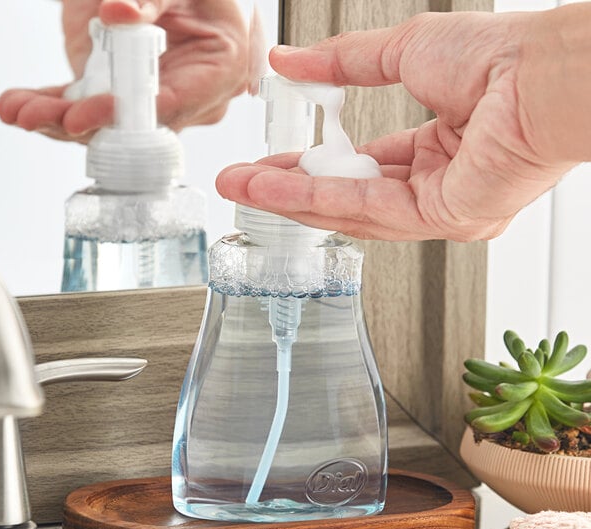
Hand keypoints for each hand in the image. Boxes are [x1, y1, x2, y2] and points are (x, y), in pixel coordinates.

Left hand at [0, 0, 248, 142]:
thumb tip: (119, 14)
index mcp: (219, 72)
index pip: (171, 104)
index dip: (125, 114)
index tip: (83, 115)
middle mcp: (187, 97)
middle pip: (135, 125)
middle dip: (81, 123)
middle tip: (36, 117)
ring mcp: (152, 98)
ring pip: (108, 122)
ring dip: (58, 118)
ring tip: (17, 110)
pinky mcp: (123, 91)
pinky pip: (90, 106)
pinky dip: (55, 105)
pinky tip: (22, 105)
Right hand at [216, 6, 589, 241]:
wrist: (542, 72)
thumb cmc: (498, 58)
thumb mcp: (402, 53)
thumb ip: (342, 65)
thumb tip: (288, 60)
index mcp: (436, 152)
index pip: (360, 170)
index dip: (312, 166)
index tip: (270, 163)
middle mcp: (436, 189)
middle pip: (348, 198)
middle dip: (289, 190)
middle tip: (241, 184)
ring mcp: (439, 210)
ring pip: (351, 211)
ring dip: (292, 199)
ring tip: (244, 188)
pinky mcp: (442, 220)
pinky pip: (368, 211)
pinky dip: (318, 198)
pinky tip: (277, 191)